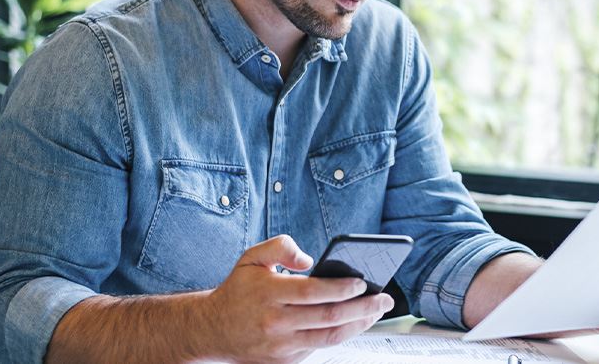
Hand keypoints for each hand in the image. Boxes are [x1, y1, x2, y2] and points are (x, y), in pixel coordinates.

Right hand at [202, 235, 393, 362]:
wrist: (212, 329)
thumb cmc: (238, 289)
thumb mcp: (251, 257)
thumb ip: (280, 246)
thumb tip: (309, 259)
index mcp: (269, 294)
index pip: (314, 292)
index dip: (342, 288)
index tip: (362, 282)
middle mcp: (276, 322)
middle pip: (329, 317)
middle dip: (363, 307)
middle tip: (385, 298)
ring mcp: (281, 345)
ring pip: (329, 338)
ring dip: (359, 325)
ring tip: (377, 311)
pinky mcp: (284, 360)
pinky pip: (320, 348)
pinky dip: (342, 335)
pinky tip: (356, 322)